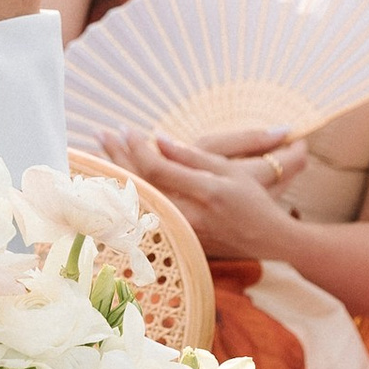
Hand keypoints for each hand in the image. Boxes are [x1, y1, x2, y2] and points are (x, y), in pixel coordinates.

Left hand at [96, 120, 308, 258]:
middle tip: (101, 132)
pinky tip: (116, 182)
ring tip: (100, 153)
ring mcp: (181, 229)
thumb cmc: (253, 201)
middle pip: (141, 183)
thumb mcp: (228, 172)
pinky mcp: (178, 238)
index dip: (138, 147)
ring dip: (118, 175)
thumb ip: (192, 157)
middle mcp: (188, 214)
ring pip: (139, 200)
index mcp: (205, 192)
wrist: (268, 239)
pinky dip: (129, 195)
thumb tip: (157, 139)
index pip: (159, 168)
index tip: (124, 128)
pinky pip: (145, 214)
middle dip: (118, 156)